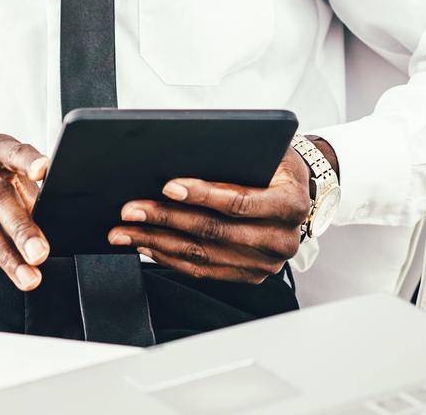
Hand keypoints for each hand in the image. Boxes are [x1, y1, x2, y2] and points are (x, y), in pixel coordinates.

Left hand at [106, 145, 313, 283]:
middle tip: (131, 210)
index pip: (239, 202)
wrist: (298, 192)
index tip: (168, 187)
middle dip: (166, 219)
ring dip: (158, 242)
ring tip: (127, 230)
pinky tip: (147, 244)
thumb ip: (236, 156)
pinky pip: (203, 270)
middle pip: (214, 232)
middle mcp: (282, 240)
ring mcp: (265, 263)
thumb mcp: (268, 151)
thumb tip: (181, 156)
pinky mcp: (248, 274)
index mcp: (290, 204)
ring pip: (203, 255)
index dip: (201, 195)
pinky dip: (170, 257)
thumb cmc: (277, 165)